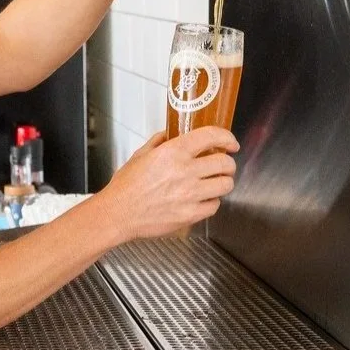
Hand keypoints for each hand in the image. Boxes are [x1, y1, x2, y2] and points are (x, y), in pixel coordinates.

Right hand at [101, 126, 237, 241]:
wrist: (118, 213)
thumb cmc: (126, 186)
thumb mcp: (140, 155)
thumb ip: (158, 142)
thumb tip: (170, 135)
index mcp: (173, 152)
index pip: (211, 136)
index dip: (226, 137)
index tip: (230, 143)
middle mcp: (185, 172)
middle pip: (225, 163)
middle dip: (228, 163)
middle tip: (224, 165)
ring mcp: (190, 195)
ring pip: (226, 185)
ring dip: (223, 182)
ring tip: (214, 182)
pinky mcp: (191, 215)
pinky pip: (215, 206)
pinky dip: (212, 202)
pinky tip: (202, 199)